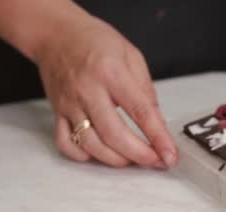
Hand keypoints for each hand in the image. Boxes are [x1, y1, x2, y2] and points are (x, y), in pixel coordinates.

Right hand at [35, 15, 177, 167]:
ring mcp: (69, 104)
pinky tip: (99, 153)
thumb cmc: (95, 41)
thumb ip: (146, 91)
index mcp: (111, 73)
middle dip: (139, 155)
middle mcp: (88, 90)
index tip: (170, 155)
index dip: (158, 137)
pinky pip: (66, 143)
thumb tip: (158, 125)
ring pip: (91, 145)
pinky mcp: (56, 112)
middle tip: (155, 162)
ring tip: (132, 159)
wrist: (55, 34)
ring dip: (116, 160)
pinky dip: (83, 156)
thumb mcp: (131, 56)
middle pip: (114, 135)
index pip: (141, 112)